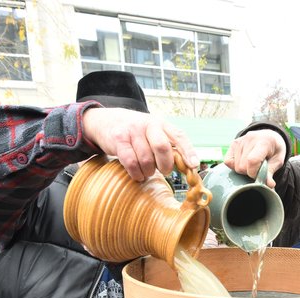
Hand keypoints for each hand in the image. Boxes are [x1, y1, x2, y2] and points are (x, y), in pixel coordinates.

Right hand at [82, 107, 198, 180]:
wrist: (106, 121)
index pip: (179, 136)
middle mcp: (148, 124)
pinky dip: (136, 173)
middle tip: (164, 171)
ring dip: (149, 171)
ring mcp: (133, 131)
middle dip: (165, 165)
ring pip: (146, 159)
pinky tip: (137, 174)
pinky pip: (131, 162)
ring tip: (146, 171)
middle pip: (162, 147)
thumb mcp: (153, 133)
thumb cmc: (136, 133)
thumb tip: (186, 166)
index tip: (193, 165)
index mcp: (161, 123)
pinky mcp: (119, 140)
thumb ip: (167, 145)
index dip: (188, 151)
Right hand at [224, 129, 285, 187]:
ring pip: (235, 166)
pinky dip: (234, 166)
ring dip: (243, 170)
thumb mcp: (278, 160)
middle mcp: (250, 139)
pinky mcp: (233, 144)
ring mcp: (240, 141)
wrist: (269, 137)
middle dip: (249, 173)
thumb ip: (271, 172)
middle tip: (257, 169)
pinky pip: (228, 161)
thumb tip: (269, 185)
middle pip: (242, 166)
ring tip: (251, 165)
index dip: (253, 173)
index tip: (259, 175)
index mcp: (263, 142)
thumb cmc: (274, 150)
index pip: (252, 161)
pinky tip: (243, 163)